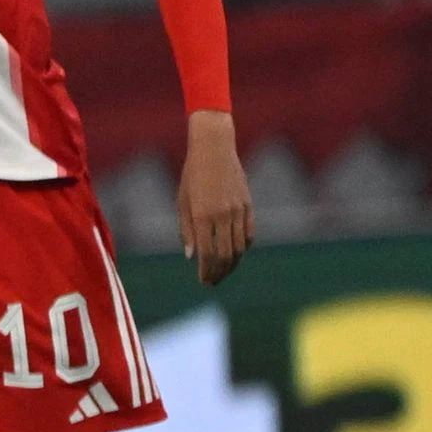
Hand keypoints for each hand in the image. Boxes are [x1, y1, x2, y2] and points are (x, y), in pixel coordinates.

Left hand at [177, 108, 253, 284]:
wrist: (214, 149)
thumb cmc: (192, 175)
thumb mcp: (182, 201)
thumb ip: (186, 230)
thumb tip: (192, 256)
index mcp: (202, 216)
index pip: (207, 254)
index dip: (206, 271)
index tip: (203, 281)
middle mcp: (222, 215)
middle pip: (226, 255)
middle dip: (219, 272)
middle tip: (212, 282)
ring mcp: (238, 211)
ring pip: (240, 247)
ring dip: (232, 264)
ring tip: (223, 271)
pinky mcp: (249, 205)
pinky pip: (249, 233)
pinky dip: (244, 247)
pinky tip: (236, 254)